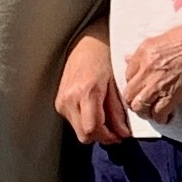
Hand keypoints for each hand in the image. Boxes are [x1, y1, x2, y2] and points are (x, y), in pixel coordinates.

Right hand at [56, 30, 129, 145]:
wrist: (86, 43)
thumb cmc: (103, 58)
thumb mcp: (115, 83)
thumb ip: (117, 110)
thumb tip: (122, 132)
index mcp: (86, 92)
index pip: (93, 128)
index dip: (108, 137)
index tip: (119, 136)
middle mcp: (70, 98)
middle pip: (84, 134)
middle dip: (101, 137)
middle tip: (116, 132)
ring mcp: (62, 100)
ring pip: (78, 131)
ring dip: (93, 130)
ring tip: (107, 119)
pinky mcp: (59, 101)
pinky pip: (73, 121)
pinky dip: (85, 122)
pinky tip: (95, 112)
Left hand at [118, 16, 181, 122]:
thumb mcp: (163, 38)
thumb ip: (145, 52)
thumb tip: (128, 59)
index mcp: (143, 52)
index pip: (127, 75)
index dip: (134, 84)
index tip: (141, 88)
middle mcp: (146, 68)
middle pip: (129, 94)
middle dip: (135, 101)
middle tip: (144, 104)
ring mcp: (157, 82)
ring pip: (139, 106)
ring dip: (145, 112)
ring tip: (153, 112)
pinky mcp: (172, 94)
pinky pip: (158, 113)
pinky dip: (161, 118)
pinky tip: (166, 116)